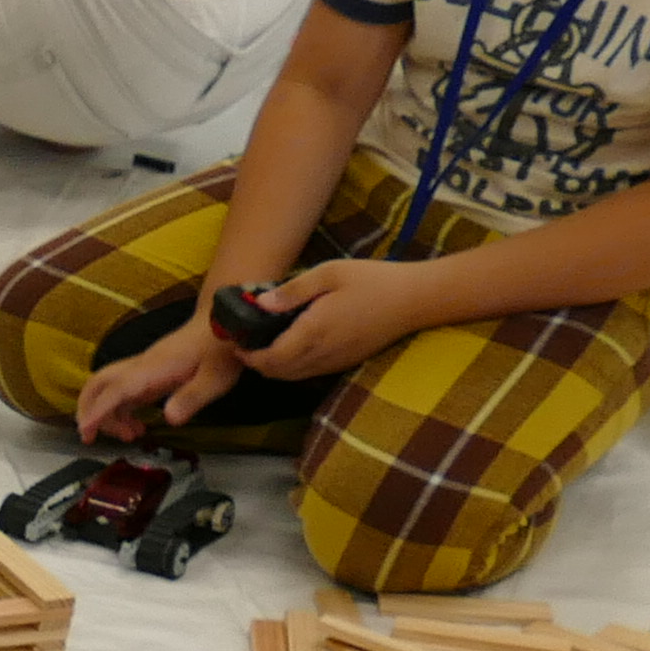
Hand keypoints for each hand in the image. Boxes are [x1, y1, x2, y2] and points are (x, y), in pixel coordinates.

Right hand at [74, 311, 243, 440]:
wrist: (223, 321)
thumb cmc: (221, 347)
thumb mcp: (216, 378)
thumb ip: (192, 398)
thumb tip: (169, 419)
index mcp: (154, 368)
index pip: (117, 390)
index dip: (98, 411)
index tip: (85, 431)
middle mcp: (142, 366)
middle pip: (99, 382)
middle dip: (87, 408)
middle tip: (90, 436)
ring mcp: (143, 368)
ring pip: (108, 388)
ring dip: (108, 414)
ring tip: (131, 436)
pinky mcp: (150, 372)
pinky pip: (124, 390)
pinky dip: (121, 410)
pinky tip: (138, 424)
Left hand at [221, 254, 430, 383]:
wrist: (415, 300)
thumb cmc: (373, 280)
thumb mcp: (330, 273)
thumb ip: (293, 291)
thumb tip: (261, 303)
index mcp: (313, 332)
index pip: (270, 358)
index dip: (246, 355)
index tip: (234, 341)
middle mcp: (322, 354)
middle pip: (277, 373)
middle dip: (255, 363)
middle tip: (244, 342)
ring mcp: (335, 362)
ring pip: (293, 376)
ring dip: (273, 367)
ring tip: (262, 345)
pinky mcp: (346, 363)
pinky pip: (310, 373)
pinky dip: (292, 367)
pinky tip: (291, 347)